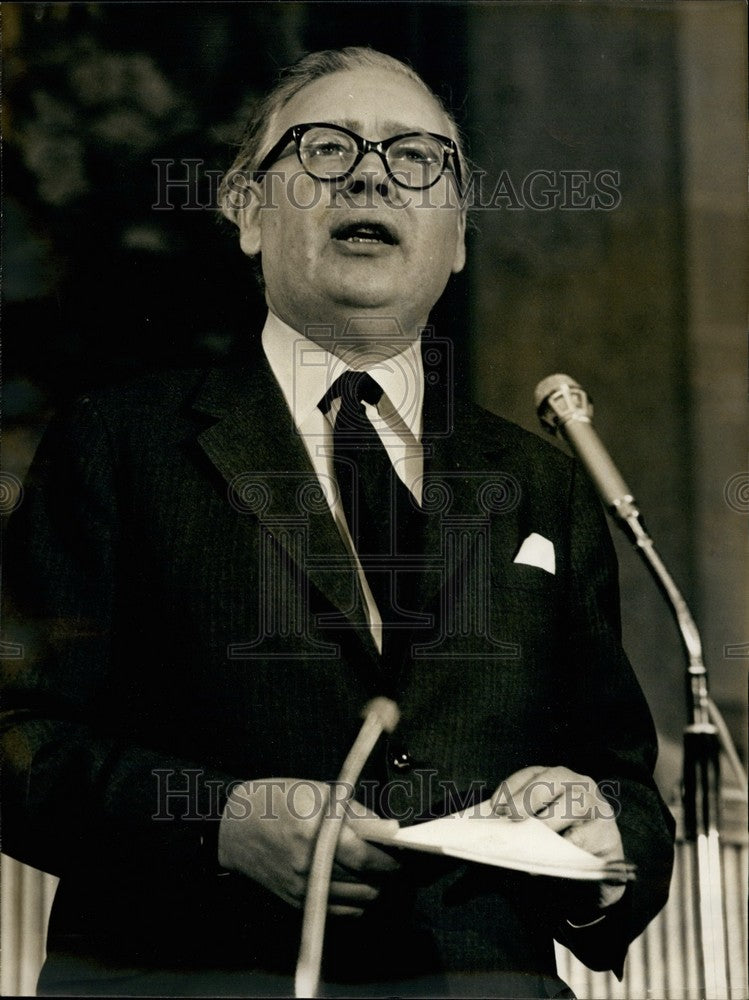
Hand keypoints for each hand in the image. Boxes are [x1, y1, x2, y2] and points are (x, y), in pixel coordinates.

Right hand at [217, 778, 399, 915]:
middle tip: (395, 858)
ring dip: (376, 887)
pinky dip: (359, 901)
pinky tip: (359, 883)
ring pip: (360, 900)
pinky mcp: (299, 903)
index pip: (365, 855)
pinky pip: (343, 913)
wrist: (233, 828)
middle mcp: (310, 865)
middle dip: (388, 872)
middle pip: (367, 882)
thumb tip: (387, 830)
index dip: (391, 856)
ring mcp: (304, 888)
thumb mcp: (317, 791)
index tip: (405, 848)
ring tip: (379, 869)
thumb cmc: (275, 801)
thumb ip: (355, 812)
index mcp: (315, 831)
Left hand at [492, 765, 626, 913]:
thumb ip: (522, 822)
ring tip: (532, 839)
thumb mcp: (542, 826)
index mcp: (558, 779)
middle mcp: (580, 784)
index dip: (512, 787)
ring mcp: (598, 806)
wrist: (599, 871)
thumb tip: (496, 829)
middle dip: (530, 796)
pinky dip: (567, 847)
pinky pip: (587, 837)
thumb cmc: (563, 841)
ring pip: (574, 803)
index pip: (532, 774)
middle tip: (511, 815)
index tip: (494, 806)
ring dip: (549, 820)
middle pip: (554, 779)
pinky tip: (553, 858)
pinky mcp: (609, 833)